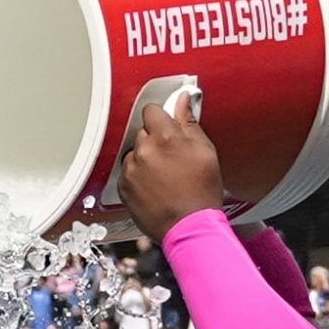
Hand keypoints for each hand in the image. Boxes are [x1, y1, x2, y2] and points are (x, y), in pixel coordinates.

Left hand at [118, 103, 224, 242]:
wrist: (189, 228)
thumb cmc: (201, 193)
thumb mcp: (205, 152)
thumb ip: (189, 122)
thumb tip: (183, 100)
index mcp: (165, 137)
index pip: (151, 110)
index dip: (160, 118)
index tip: (166, 126)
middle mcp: (144, 150)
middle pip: (142, 132)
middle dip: (155, 140)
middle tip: (172, 157)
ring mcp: (131, 170)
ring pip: (134, 153)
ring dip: (145, 159)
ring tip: (163, 176)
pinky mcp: (123, 188)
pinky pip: (127, 173)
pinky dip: (137, 177)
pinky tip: (154, 187)